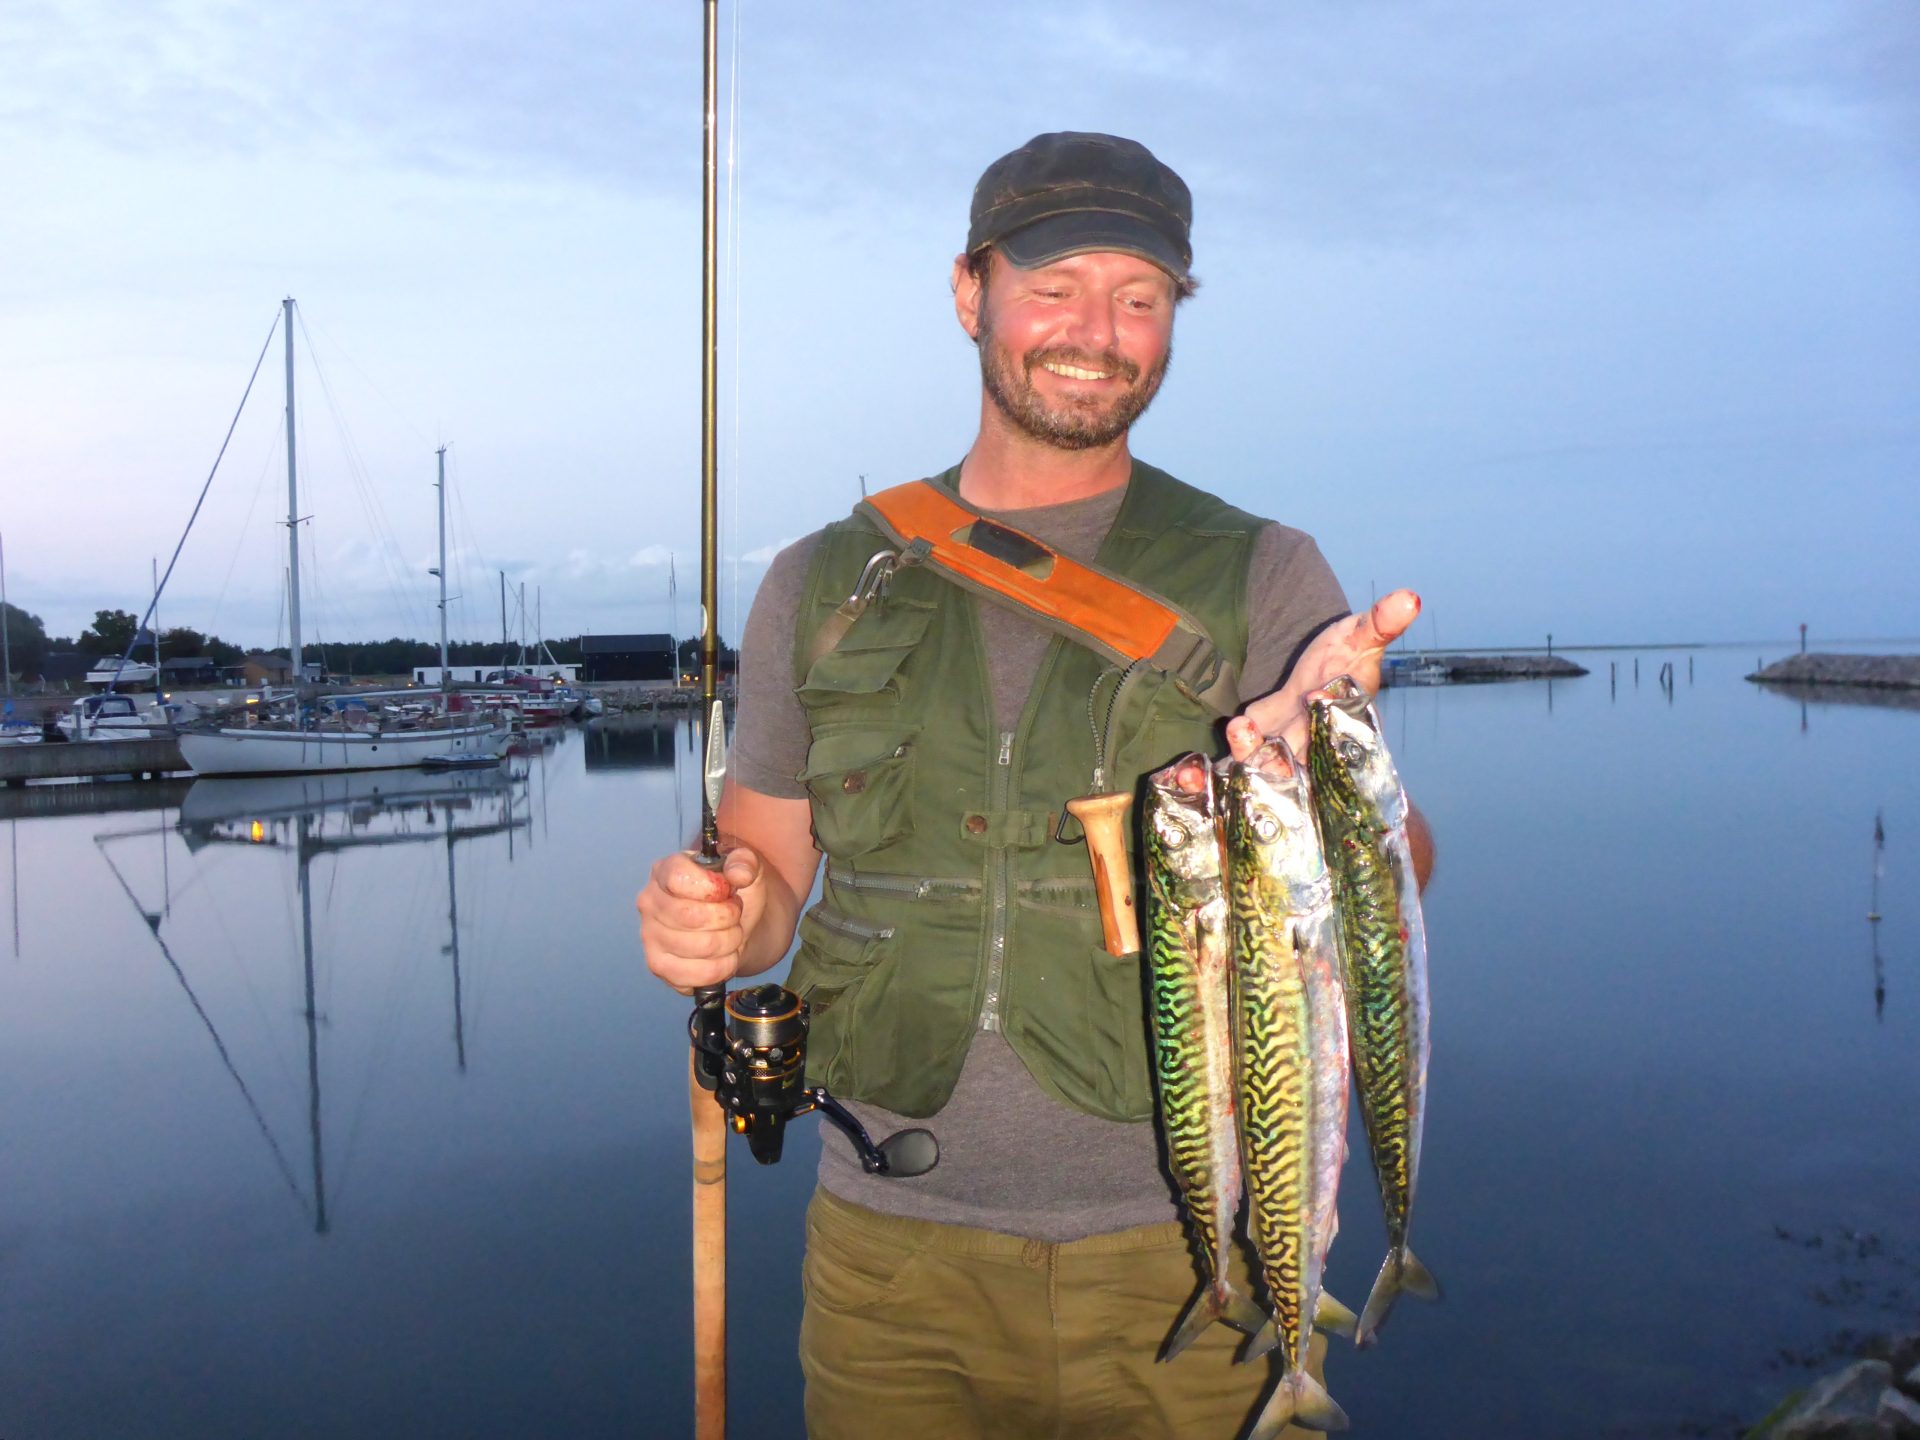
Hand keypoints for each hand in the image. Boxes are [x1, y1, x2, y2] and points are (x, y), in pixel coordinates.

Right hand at [636, 845, 763, 995]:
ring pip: (699, 947)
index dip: (711, 888)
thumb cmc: (732, 894)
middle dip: (727, 917)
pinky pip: (695, 974)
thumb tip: (739, 874)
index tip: (727, 891)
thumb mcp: (744, 868)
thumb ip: (744, 862)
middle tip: (734, 915)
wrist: (735, 927)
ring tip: (731, 933)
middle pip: (690, 916)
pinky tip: (725, 956)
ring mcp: (650, 936)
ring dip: (729, 942)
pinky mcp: (658, 966)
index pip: (678, 878)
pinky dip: (722, 967)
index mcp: (665, 870)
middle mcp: (649, 902)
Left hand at [1226, 589, 1420, 760]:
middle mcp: (1322, 746)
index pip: (1345, 734)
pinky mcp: (1261, 746)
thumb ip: (1381, 622)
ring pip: (1271, 773)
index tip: (1316, 692)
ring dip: (1251, 754)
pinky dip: (1229, 758)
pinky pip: (1243, 764)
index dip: (1331, 720)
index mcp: (1352, 724)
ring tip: (1241, 726)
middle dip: (1284, 761)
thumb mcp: (1360, 635)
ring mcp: (1289, 750)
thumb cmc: (1345, 655)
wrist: (1315, 672)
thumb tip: (1410, 598)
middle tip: (1265, 734)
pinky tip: (1219, 742)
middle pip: (1306, 769)